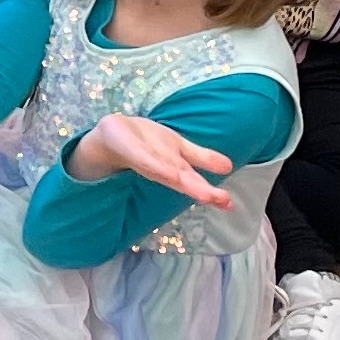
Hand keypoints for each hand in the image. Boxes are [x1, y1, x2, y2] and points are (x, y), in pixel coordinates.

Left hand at [71, 113, 235, 206]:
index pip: (195, 179)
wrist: (111, 135)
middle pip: (183, 180)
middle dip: (200, 190)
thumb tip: (228, 166)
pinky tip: (173, 174)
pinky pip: (145, 158)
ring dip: (184, 182)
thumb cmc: (147, 145)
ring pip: (167, 173)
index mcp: (175, 166)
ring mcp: (145, 158)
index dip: (210, 192)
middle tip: (222, 201)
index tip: (228, 203)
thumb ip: (202, 158)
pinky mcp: (129, 148)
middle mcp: (162, 166)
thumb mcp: (179, 148)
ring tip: (204, 193)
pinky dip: (159, 167)